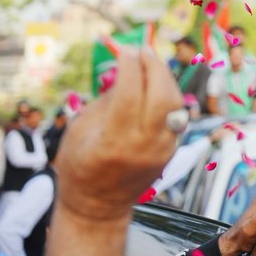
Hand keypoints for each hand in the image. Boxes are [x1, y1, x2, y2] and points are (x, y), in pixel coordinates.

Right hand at [54, 46, 182, 222]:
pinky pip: (176, 115)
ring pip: (175, 104)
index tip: (126, 49)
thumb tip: (129, 68)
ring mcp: (162, 150)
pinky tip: (157, 84)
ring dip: (165, 78)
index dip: (130, 66)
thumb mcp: (81, 129)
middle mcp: (142, 146)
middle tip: (144, 51)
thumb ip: (107, 99)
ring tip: (151, 63)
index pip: (129, 94)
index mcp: (113, 142)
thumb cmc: (80, 163)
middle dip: (155, 67)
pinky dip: (168, 95)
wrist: (97, 205)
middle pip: (161, 96)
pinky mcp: (172, 151)